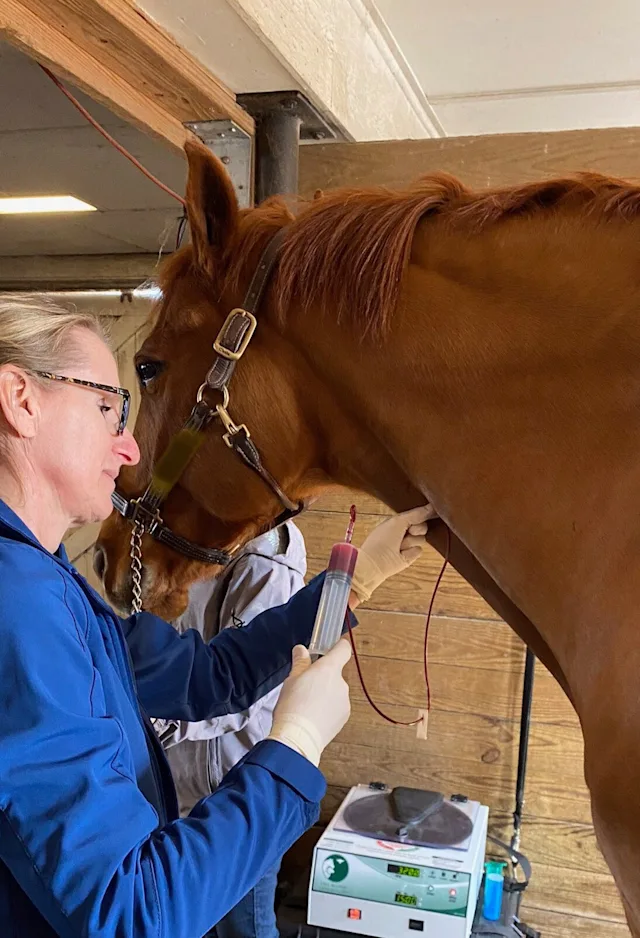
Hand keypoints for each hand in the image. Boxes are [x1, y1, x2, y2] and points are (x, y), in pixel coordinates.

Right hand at [267, 640, 351, 765]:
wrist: (298, 738)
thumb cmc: (292, 707)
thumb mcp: (291, 679)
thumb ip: (300, 662)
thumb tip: (301, 650)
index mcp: (329, 669)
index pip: (343, 650)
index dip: (339, 646)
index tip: (334, 645)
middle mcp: (341, 683)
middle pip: (335, 674)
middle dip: (323, 678)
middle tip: (304, 686)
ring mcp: (344, 701)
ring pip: (335, 692)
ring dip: (325, 695)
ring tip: (306, 705)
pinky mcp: (343, 717)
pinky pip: (336, 707)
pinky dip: (327, 709)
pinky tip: (312, 716)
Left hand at [351, 504, 435, 602]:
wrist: (375, 562)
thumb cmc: (382, 539)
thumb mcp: (399, 521)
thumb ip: (416, 514)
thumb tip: (432, 506)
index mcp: (399, 521)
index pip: (417, 514)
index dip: (424, 513)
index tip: (432, 510)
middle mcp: (404, 531)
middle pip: (423, 526)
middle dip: (418, 528)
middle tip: (408, 531)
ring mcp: (408, 544)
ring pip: (422, 538)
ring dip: (411, 541)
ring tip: (399, 546)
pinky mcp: (411, 556)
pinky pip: (419, 550)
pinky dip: (411, 552)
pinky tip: (401, 555)